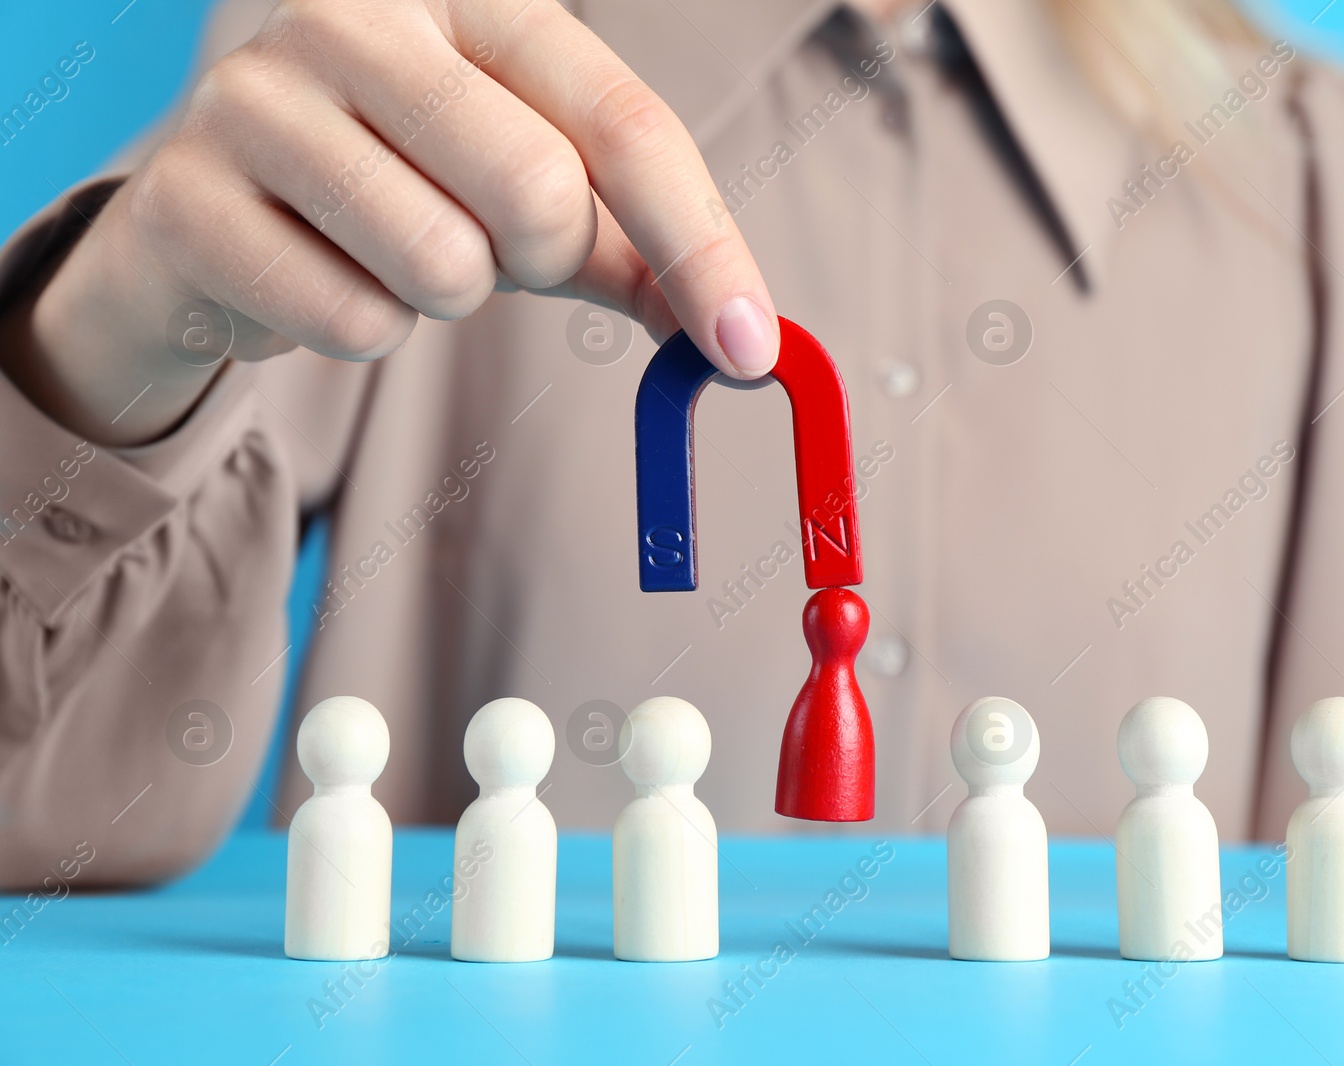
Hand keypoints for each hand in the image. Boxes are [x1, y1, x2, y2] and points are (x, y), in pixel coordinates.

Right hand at [4, 0, 777, 444]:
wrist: (216, 223)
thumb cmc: (398, 193)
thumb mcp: (528, 202)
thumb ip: (634, 248)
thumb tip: (739, 334)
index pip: (623, 121)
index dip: (700, 244)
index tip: (749, 346)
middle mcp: (355, 16)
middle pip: (540, 189)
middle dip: (537, 259)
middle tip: (484, 247)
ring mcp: (255, 94)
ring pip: (443, 262)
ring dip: (441, 297)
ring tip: (387, 253)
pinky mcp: (185, 196)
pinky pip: (351, 321)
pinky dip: (358, 329)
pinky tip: (315, 277)